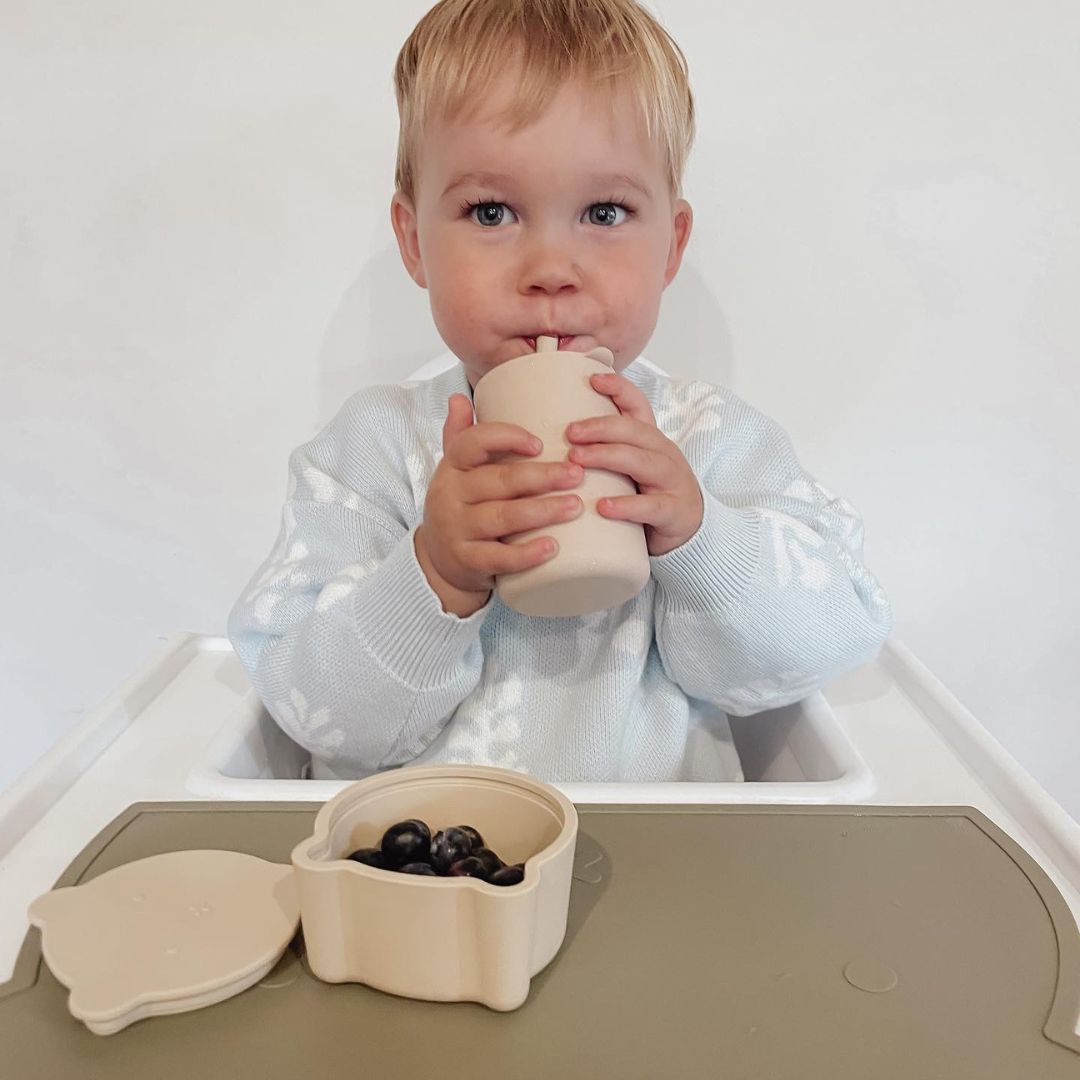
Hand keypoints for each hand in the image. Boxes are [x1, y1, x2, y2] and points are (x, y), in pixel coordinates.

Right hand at [415, 393, 585, 614]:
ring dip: (542, 511)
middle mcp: (452, 495)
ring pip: (503, 517)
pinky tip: (553, 547)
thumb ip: (460, 434)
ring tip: (575, 506)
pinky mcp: (468, 561)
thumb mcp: (454, 470)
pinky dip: (526, 554)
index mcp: (453, 467)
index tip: (540, 444)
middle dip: (542, 476)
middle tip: (577, 474)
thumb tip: (460, 397)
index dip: (506, 439)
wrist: (437, 560)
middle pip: (499, 480)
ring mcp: (458, 530)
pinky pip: (498, 558)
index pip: (473, 443)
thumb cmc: (459, 506)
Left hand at [565, 371, 703, 556]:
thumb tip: (558, 434)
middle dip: (600, 427)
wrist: (691, 529)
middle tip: (570, 432)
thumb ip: (606, 450)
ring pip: (640, 461)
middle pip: (633, 431)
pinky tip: (603, 506)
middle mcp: (663, 453)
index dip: (618, 388)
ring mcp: (671, 481)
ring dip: (606, 456)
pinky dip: (625, 505)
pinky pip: (649, 505)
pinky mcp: (672, 510)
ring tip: (576, 460)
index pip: (638, 405)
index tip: (593, 378)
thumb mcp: (631, 466)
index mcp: (650, 439)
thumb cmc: (650, 493)